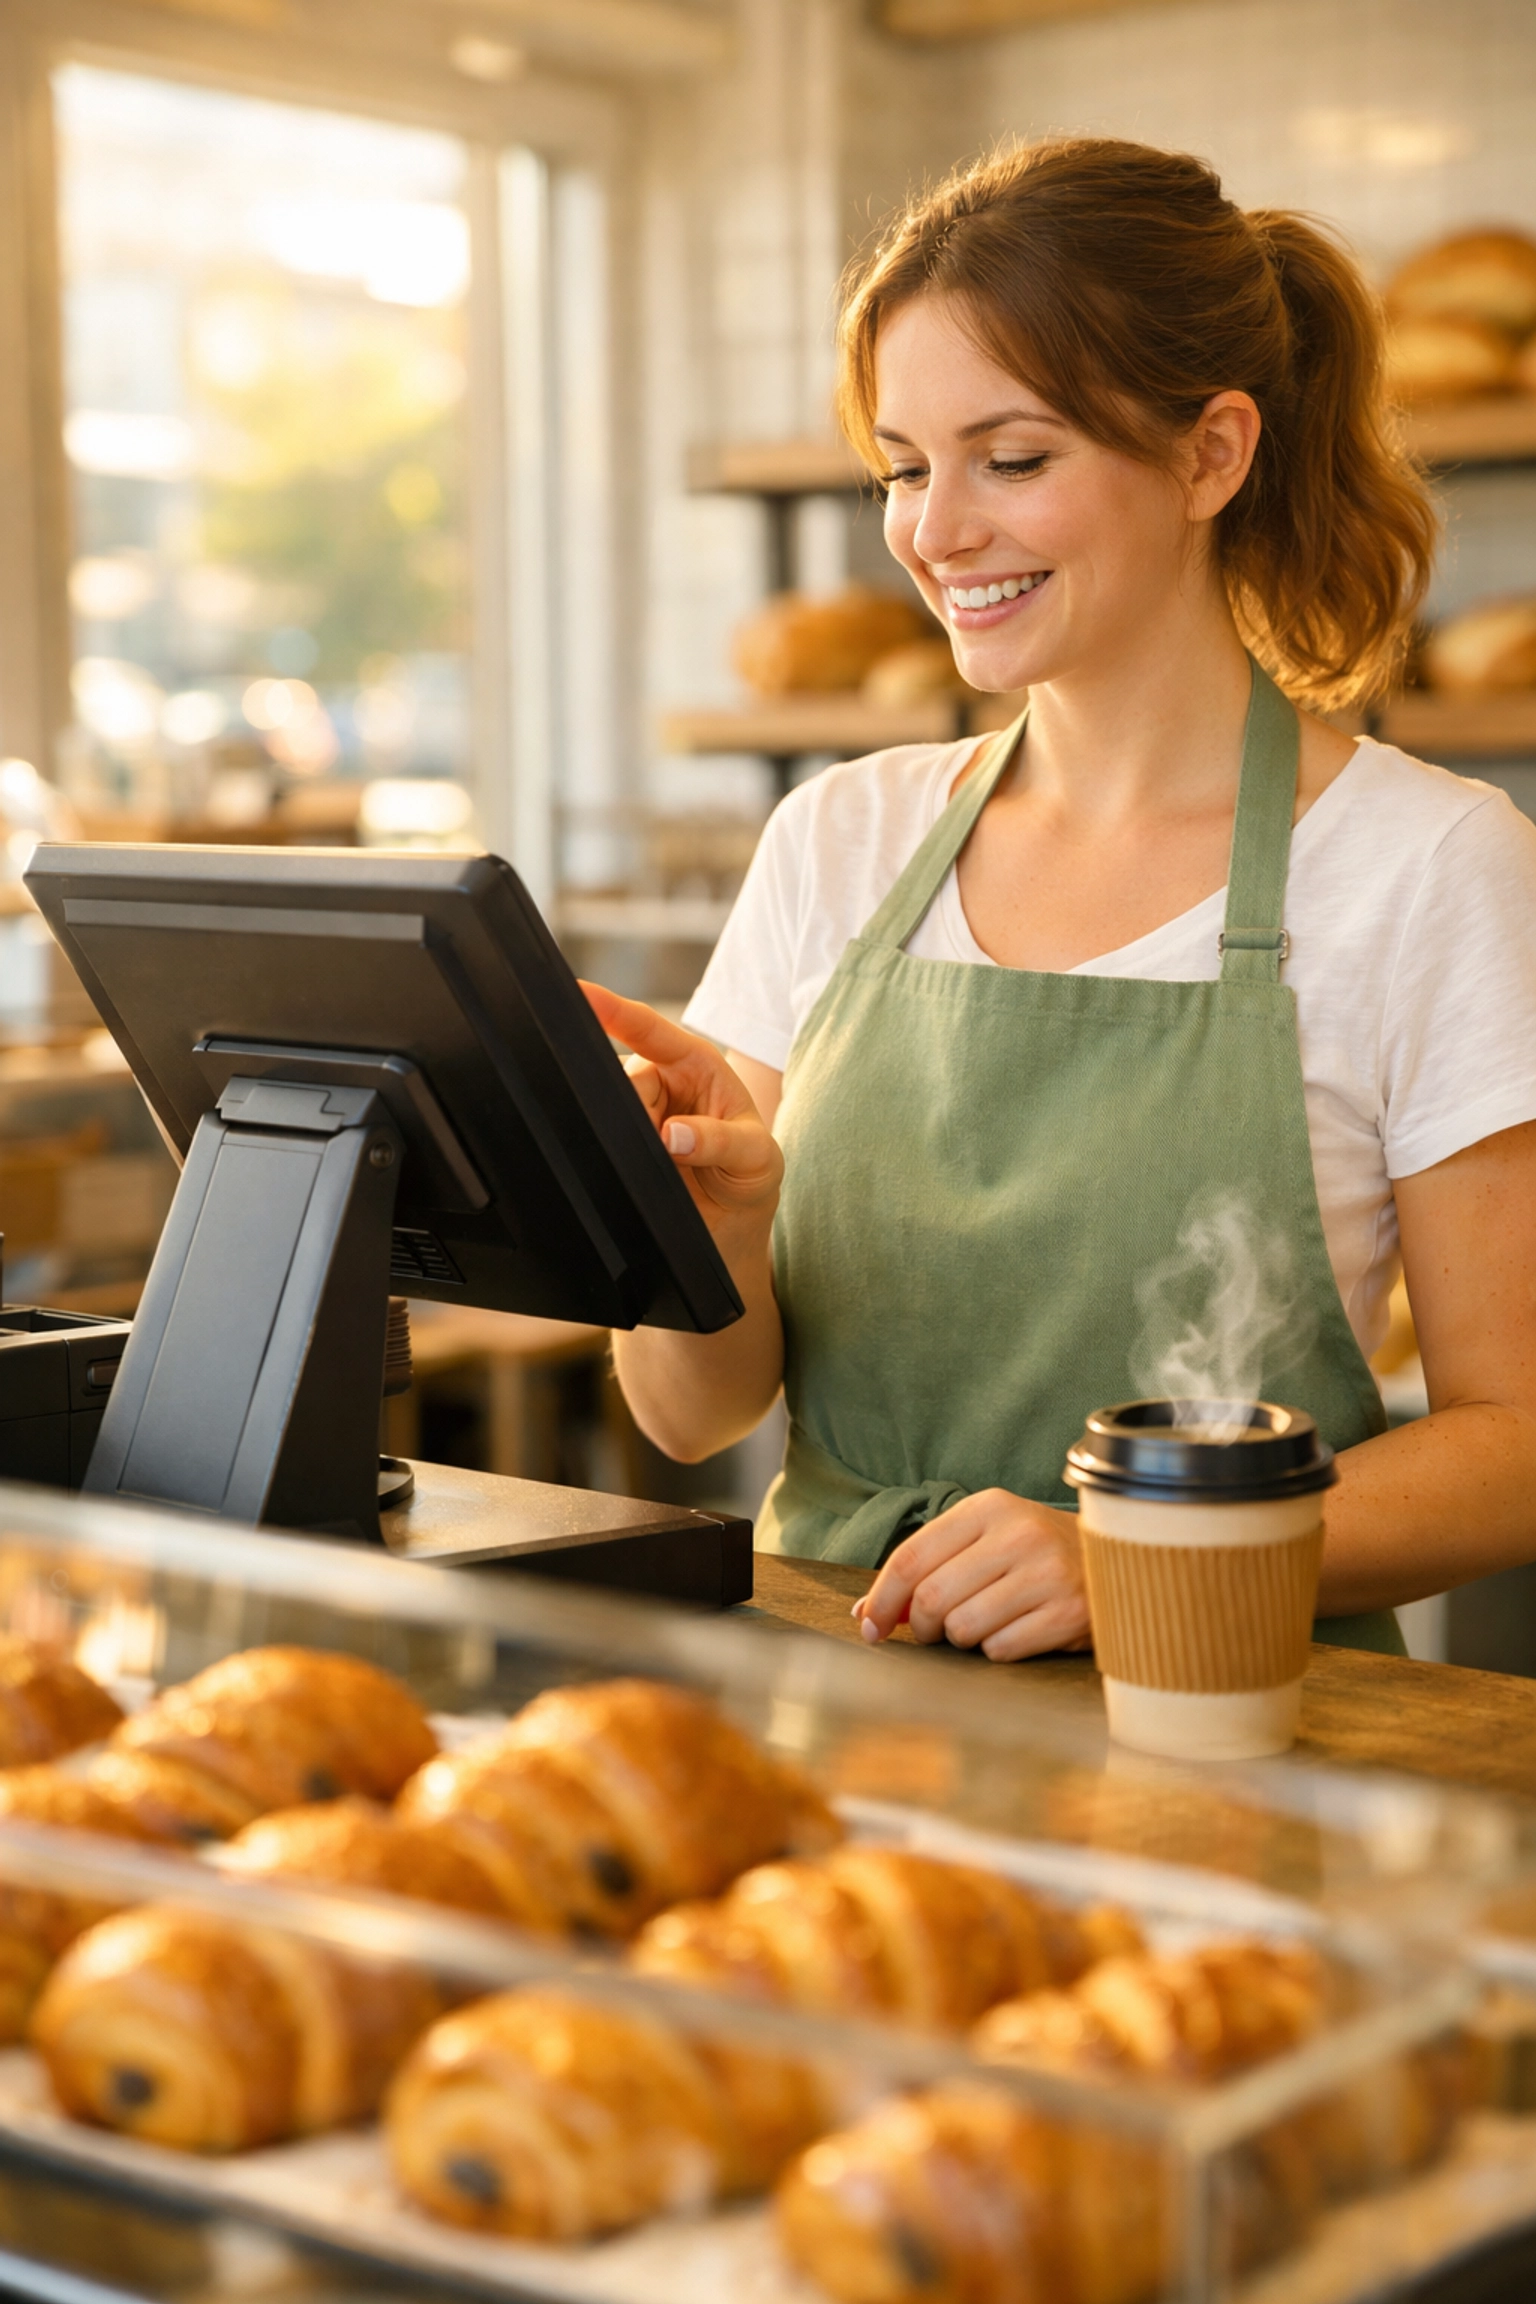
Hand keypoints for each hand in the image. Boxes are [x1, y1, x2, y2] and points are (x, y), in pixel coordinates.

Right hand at [581, 982, 783, 1251]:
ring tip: (669, 1168)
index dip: (614, 1010)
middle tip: (667, 1149)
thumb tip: (672, 1134)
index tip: (581, 993)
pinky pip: (599, 1142)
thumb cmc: (750, 1172)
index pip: (649, 1029)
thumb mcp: (755, 1156)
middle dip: (636, 1113)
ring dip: (628, 1140)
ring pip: (607, 1113)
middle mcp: (659, 1081)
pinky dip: (613, 1158)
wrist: (732, 1222)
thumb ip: (720, 1141)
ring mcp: (635, 1113)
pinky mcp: (618, 1143)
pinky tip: (641, 1173)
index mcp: (694, 1064)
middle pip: (621, 1080)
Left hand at [853, 1490, 1092, 1662]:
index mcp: (989, 1508)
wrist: (1118, 1562)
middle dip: (921, 1625)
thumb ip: (929, 1567)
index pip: (912, 1557)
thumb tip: (867, 1612)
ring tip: (985, 1623)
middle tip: (932, 1631)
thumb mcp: (986, 1539)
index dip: (882, 1597)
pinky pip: (1000, 1650)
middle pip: (933, 1597)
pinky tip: (1018, 1631)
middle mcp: (1019, 1535)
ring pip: (964, 1627)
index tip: (870, 1625)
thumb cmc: (1037, 1554)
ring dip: (962, 1638)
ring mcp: (1047, 1574)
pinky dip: (997, 1650)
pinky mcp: (1068, 1614)